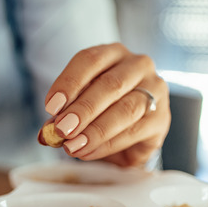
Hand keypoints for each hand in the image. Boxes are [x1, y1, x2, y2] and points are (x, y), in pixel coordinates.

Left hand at [38, 43, 170, 167]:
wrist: (130, 133)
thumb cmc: (101, 110)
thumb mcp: (78, 106)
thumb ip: (62, 116)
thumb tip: (45, 134)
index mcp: (113, 53)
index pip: (90, 60)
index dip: (69, 82)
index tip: (51, 106)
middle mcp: (138, 66)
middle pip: (110, 85)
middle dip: (82, 110)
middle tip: (61, 130)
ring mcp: (155, 90)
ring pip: (126, 109)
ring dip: (95, 130)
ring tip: (73, 146)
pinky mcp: (162, 118)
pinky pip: (135, 131)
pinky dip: (108, 144)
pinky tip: (88, 152)